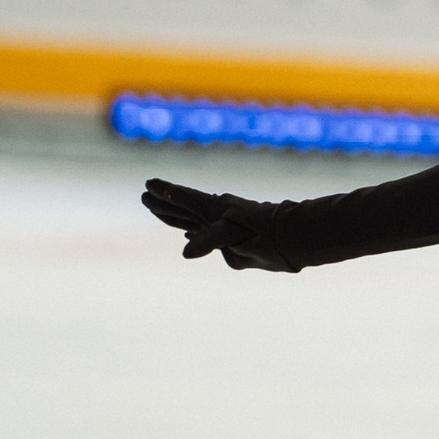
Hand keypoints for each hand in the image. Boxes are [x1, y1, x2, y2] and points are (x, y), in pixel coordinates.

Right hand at [140, 178, 298, 271]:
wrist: (293, 240)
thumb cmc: (264, 233)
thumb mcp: (233, 234)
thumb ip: (209, 239)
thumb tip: (186, 253)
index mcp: (214, 208)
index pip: (183, 198)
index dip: (165, 193)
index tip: (148, 185)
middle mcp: (217, 216)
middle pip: (183, 209)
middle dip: (164, 204)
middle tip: (145, 197)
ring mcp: (224, 228)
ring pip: (192, 221)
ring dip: (176, 217)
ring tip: (160, 212)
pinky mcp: (233, 242)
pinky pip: (205, 236)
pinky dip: (194, 235)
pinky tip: (189, 237)